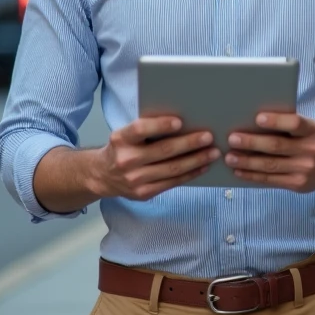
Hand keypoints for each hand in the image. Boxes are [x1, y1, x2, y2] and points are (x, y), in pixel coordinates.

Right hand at [89, 117, 219, 201]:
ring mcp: (135, 179)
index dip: (160, 125)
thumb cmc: (122, 148)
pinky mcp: (143, 193)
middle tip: (208, 137)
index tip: (180, 121)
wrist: (102, 175)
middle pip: (163, 151)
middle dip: (189, 143)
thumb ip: (146, 130)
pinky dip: (190, 174)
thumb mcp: (126, 134)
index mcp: (120, 139)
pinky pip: (172, 183)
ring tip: (212, 152)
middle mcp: (126, 160)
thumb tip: (183, 122)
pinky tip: (202, 166)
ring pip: (172, 169)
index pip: (140, 130)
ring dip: (196, 160)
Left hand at [225, 113, 314, 192]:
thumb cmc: (309, 140)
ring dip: (247, 162)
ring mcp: (305, 169)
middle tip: (232, 139)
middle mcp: (311, 149)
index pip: (295, 123)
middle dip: (252, 143)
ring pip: (270, 165)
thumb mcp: (307, 129)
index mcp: (313, 130)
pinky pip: (270, 180)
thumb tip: (251, 121)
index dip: (277, 121)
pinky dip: (252, 176)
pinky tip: (239, 171)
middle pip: (277, 146)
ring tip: (230, 157)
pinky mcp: (297, 184)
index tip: (258, 118)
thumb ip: (288, 125)